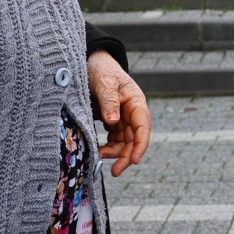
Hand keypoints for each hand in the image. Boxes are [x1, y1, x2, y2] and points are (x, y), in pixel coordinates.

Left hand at [88, 51, 151, 176]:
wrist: (90, 62)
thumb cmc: (100, 69)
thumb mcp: (104, 82)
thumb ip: (109, 101)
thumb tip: (113, 121)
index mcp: (135, 101)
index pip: (143, 126)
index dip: (140, 145)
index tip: (134, 160)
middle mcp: (132, 112)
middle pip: (134, 139)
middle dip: (126, 156)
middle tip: (115, 172)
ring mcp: (122, 117)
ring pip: (124, 142)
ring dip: (115, 153)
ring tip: (98, 157)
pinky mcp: (112, 121)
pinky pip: (114, 139)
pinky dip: (107, 147)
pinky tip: (98, 150)